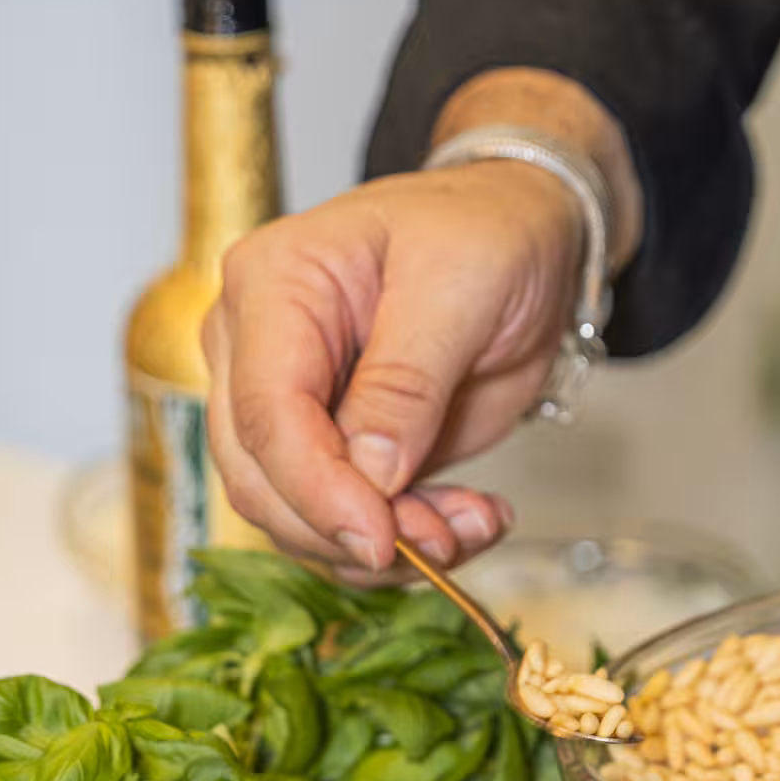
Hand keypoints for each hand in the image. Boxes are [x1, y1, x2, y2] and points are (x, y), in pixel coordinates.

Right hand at [203, 68, 644, 583]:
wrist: (520, 240)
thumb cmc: (484, 232)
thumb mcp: (460, 285)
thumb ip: (408, 380)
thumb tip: (371, 472)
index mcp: (272, 286)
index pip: (264, 412)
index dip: (317, 489)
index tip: (380, 539)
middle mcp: (259, 350)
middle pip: (259, 478)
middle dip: (347, 529)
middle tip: (441, 541)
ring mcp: (291, 406)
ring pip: (296, 516)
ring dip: (385, 548)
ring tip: (473, 523)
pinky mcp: (335, 451)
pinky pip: (345, 522)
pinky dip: (406, 543)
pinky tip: (469, 520)